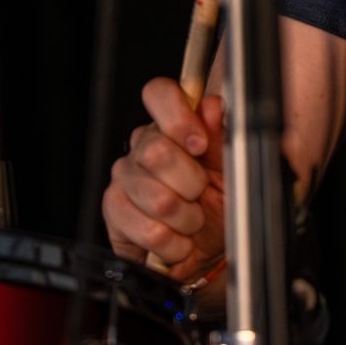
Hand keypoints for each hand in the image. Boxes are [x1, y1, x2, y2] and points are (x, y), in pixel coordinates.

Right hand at [103, 78, 228, 286]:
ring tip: (191, 220)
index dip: (178, 117)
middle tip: (200, 193)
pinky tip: (177, 239)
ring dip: (187, 218)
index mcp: (172, 126)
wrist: (205, 250)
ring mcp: (124, 177)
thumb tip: (211, 106)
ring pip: (157, 198)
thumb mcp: (230, 169)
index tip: (200, 144)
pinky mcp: (114, 209)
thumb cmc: (217, 204)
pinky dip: (173, 242)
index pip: (159, 94)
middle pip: (157, 151)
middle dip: (191, 182)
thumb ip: (222, 136)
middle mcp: (143, 146)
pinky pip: (148, 229)